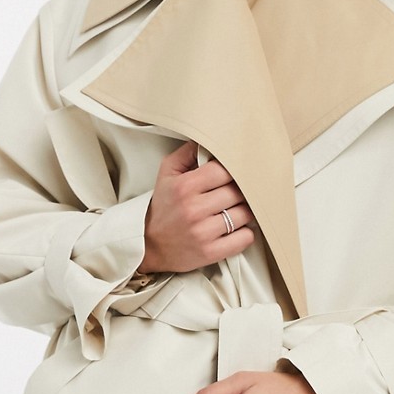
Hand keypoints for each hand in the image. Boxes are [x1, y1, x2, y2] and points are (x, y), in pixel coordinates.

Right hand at [138, 140, 255, 273]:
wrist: (148, 245)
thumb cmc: (163, 207)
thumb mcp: (167, 174)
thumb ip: (187, 153)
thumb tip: (208, 140)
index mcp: (185, 187)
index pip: (225, 171)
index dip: (235, 170)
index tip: (237, 173)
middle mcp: (194, 209)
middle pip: (238, 192)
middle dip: (242, 191)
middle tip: (237, 192)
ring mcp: (203, 233)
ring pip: (245, 214)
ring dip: (245, 211)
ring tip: (236, 209)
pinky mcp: (210, 252)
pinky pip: (245, 238)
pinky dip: (245, 233)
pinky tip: (236, 228)